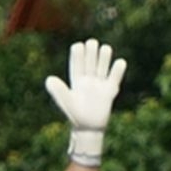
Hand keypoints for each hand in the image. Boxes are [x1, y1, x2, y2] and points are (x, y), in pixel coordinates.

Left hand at [44, 39, 125, 166]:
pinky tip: (120, 62)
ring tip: (105, 48)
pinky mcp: (110, 91)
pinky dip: (117, 70)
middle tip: (92, 42)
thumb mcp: (65, 102)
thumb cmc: (75, 115)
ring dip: (104, 58)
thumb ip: (57, 91)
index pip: (77, 64)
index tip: (78, 46)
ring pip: (102, 67)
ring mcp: (99, 84)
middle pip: (90, 62)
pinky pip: (114, 78)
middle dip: (91, 52)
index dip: (78, 54)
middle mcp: (88, 80)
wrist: (88, 128)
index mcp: (76, 80)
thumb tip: (49, 79)